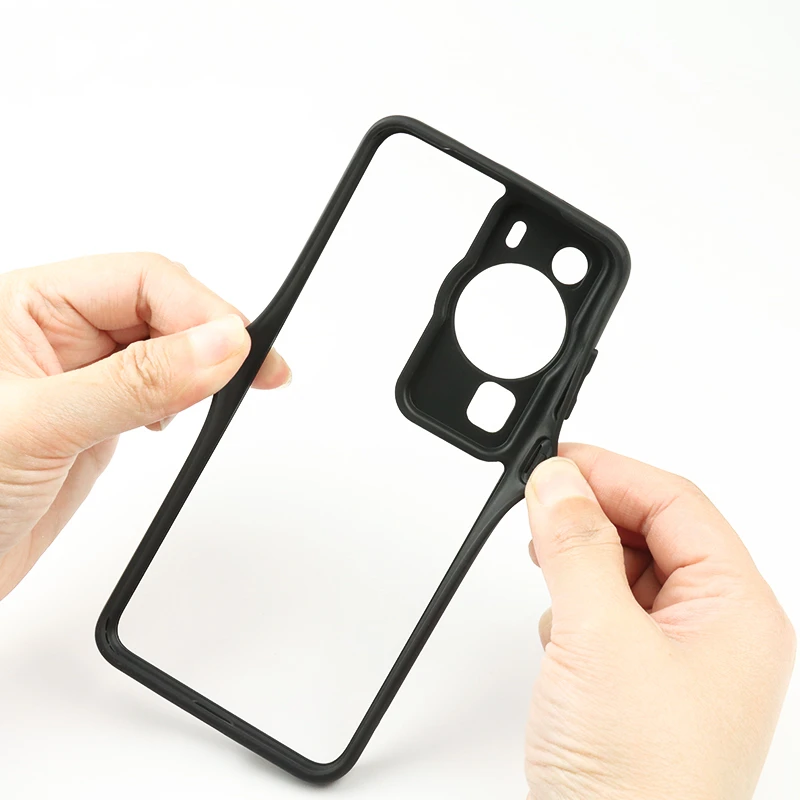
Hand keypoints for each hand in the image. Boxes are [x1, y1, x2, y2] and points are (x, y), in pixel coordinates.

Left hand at [0, 253, 289, 599]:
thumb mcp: (41, 426)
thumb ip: (136, 382)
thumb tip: (218, 347)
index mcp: (28, 306)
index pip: (142, 280)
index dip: (200, 310)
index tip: (241, 351)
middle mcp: (56, 333)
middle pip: (163, 306)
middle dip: (214, 334)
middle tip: (260, 370)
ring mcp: (80, 377)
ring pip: (167, 346)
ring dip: (205, 365)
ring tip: (231, 389)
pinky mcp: (97, 418)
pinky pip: (159, 388)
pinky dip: (187, 397)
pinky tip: (184, 414)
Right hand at [523, 445, 795, 799]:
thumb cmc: (635, 783)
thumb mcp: (599, 640)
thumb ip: (578, 548)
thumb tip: (558, 481)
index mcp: (737, 613)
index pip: (678, 504)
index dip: (614, 472)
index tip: (556, 459)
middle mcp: (715, 632)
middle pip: (656, 531)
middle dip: (595, 513)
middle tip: (540, 502)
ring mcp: (677, 659)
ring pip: (629, 569)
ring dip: (583, 556)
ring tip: (544, 559)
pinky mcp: (637, 681)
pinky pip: (610, 609)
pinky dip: (577, 600)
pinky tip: (557, 626)